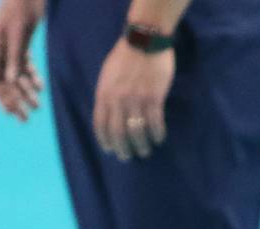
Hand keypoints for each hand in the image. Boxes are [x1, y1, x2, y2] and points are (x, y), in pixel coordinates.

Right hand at [0, 0, 45, 122]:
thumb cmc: (21, 7)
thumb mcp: (18, 33)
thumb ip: (15, 56)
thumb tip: (12, 81)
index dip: (0, 96)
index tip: (9, 113)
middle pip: (5, 81)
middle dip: (15, 100)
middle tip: (25, 119)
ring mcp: (9, 47)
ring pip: (16, 75)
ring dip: (26, 91)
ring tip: (37, 107)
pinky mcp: (20, 43)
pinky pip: (24, 65)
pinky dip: (32, 77)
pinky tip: (40, 87)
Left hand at [92, 38, 173, 160]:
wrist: (144, 40)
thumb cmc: (124, 56)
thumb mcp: (107, 75)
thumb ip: (106, 95)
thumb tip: (108, 115)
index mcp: (104, 94)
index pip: (100, 125)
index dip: (105, 141)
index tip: (110, 150)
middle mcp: (118, 100)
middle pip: (118, 133)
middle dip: (123, 149)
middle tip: (127, 156)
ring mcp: (136, 100)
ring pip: (137, 131)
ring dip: (141, 145)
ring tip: (145, 151)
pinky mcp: (154, 98)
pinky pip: (155, 123)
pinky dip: (157, 134)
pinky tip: (158, 138)